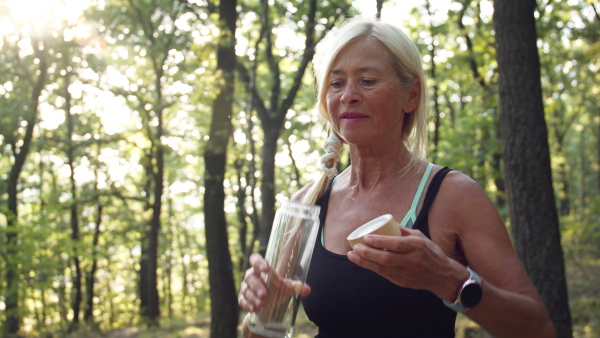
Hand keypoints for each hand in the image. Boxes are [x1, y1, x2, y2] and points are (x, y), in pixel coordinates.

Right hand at [238, 253, 311, 312]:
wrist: (269, 306)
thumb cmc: (278, 291)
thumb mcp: (287, 288)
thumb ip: (296, 287)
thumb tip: (307, 290)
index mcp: (261, 268)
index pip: (255, 259)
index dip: (258, 262)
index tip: (265, 269)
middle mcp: (252, 276)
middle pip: (250, 276)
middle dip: (256, 286)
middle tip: (264, 295)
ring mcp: (246, 287)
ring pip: (245, 289)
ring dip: (253, 297)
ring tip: (261, 304)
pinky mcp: (243, 298)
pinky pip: (241, 300)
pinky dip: (247, 304)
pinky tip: (254, 309)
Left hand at [347, 226, 466, 299]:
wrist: (442, 276)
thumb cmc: (430, 252)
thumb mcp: (420, 237)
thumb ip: (403, 230)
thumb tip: (385, 222)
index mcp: (417, 246)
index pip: (396, 244)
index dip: (379, 241)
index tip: (366, 237)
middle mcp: (412, 260)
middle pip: (386, 258)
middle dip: (368, 253)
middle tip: (356, 247)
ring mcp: (407, 273)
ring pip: (382, 269)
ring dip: (365, 262)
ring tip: (352, 255)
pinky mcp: (402, 282)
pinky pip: (384, 275)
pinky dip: (372, 268)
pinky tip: (362, 262)